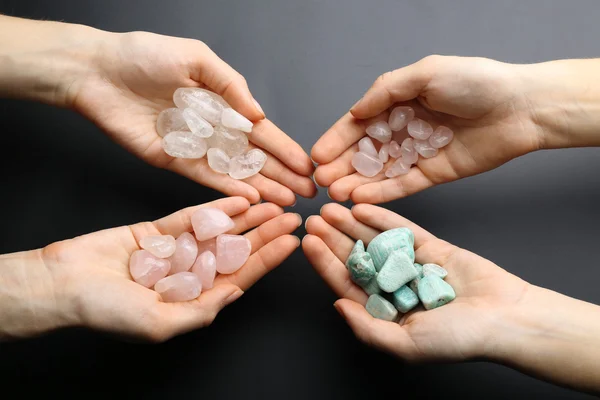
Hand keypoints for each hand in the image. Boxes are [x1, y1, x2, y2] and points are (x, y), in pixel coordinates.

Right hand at [0, 197, 300, 340]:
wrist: (64, 283)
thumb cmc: (106, 312)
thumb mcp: (159, 323)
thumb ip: (201, 309)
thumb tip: (237, 291)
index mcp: (195, 298)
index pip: (241, 275)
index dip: (268, 259)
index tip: (292, 242)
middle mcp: (191, 273)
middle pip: (237, 250)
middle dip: (265, 234)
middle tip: (292, 216)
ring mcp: (177, 250)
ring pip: (220, 231)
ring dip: (247, 218)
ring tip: (274, 203)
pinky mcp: (160, 230)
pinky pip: (193, 216)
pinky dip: (216, 207)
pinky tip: (239, 199)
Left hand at [66, 30, 314, 205]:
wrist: (97, 71)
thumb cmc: (144, 55)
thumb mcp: (197, 58)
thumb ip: (231, 86)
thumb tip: (259, 115)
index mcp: (222, 103)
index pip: (261, 132)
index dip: (285, 149)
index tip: (307, 165)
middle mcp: (213, 129)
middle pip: (254, 157)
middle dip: (282, 174)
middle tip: (307, 193)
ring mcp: (194, 148)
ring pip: (234, 171)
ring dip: (262, 187)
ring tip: (288, 201)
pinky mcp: (172, 160)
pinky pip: (205, 177)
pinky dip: (228, 187)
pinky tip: (252, 197)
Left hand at [302, 202, 528, 360]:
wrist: (504, 318)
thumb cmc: (457, 339)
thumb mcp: (405, 344)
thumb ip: (367, 327)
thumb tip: (337, 305)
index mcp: (384, 310)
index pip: (346, 283)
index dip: (325, 263)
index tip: (307, 242)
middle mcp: (393, 285)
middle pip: (356, 257)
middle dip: (333, 238)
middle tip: (313, 219)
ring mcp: (410, 263)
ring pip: (374, 240)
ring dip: (351, 224)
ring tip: (330, 207)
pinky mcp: (430, 246)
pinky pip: (401, 228)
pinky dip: (381, 217)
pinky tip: (360, 205)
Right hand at [311, 55, 541, 202]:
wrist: (520, 107)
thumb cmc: (476, 82)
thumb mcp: (425, 73)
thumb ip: (385, 91)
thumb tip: (354, 113)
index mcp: (399, 102)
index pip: (359, 123)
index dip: (336, 138)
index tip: (315, 154)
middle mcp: (404, 128)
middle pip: (365, 151)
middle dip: (341, 165)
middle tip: (320, 181)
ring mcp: (417, 153)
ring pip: (380, 172)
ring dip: (356, 183)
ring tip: (335, 193)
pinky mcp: (433, 174)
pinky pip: (402, 186)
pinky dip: (382, 193)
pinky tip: (360, 199)